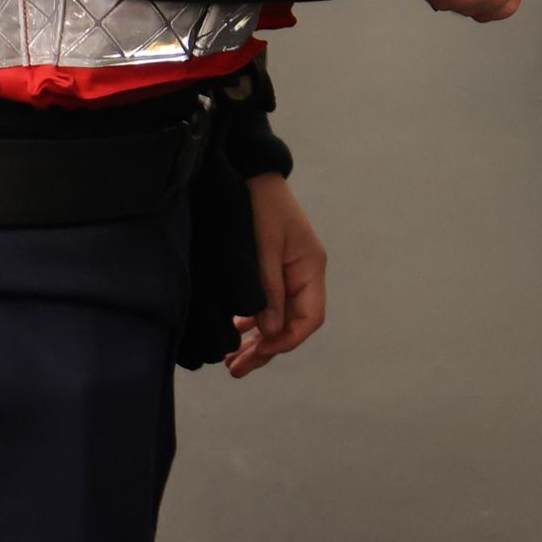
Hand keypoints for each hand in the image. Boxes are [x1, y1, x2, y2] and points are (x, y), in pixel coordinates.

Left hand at [225, 173, 327, 376]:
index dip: (286, 340)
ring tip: (231, 361)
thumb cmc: (259, 205)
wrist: (249, 172)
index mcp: (310, 268)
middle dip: (266, 348)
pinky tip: (235, 332)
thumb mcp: (261, 248)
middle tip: (235, 369)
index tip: (258, 352)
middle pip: (292, 323)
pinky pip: (267, 303)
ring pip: (278, 316)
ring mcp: (288, 271)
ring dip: (257, 339)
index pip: (310, 318)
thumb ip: (266, 289)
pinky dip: (252, 321)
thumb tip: (268, 330)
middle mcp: (303, 274)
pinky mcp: (271, 267)